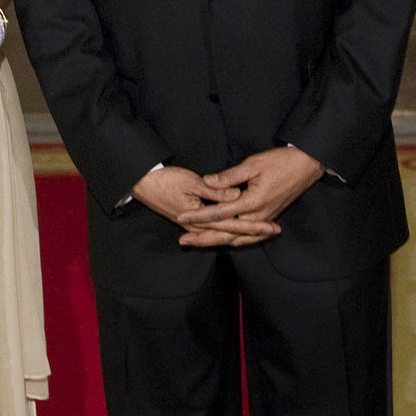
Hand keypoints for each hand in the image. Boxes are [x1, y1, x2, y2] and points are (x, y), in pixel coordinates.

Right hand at [131, 164, 280, 246]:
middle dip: (253, 233)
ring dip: (242, 234)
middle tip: (274, 231)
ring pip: (222, 234)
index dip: (253, 225)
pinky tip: (237, 230)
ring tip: (263, 232)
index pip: (232, 224)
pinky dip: (228, 231)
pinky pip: (214, 230)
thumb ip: (215, 191)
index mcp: (200, 216)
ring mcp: (193, 225)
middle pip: (230, 233)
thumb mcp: (191, 182)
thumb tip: (235, 196)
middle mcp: (198, 226)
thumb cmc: (164, 180)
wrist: (141, 184)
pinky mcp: (190, 220)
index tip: (271, 226)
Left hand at [176, 146, 323, 247]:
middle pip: (226, 234)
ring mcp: (264, 219)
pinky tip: (225, 241)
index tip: (182, 218)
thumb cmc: (281, 161)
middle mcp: (258, 216)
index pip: (219, 213)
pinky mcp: (268, 218)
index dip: (199, 216)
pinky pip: (249, 236)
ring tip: (197, 243)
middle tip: (183, 242)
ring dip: (216, 242)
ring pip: (237, 238)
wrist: (307, 165)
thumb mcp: (253, 164)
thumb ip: (229, 176)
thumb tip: (207, 181)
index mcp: (252, 203)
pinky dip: (235, 241)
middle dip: (203, 238)